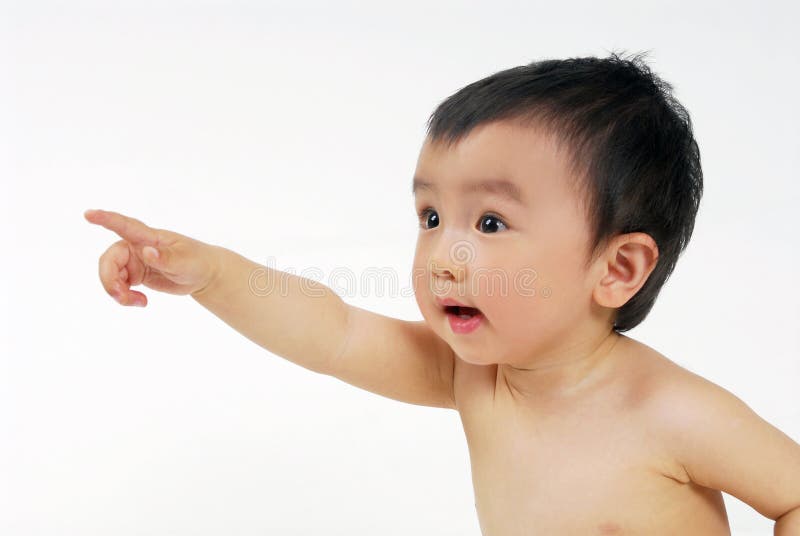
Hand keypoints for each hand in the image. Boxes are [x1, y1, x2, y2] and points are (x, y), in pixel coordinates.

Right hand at [84, 209, 219, 306]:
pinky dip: (125, 296)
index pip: (124, 226)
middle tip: (122, 297)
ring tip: (137, 302)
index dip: (106, 219)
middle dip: (109, 280)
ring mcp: (134, 261)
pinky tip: (142, 302)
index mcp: (149, 237)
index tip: (88, 214)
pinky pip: (119, 285)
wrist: (203, 275)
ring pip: (111, 275)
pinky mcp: (135, 274)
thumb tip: (146, 252)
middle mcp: (137, 247)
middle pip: (109, 260)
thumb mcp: (185, 261)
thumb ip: (165, 258)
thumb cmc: (197, 261)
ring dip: (117, 292)